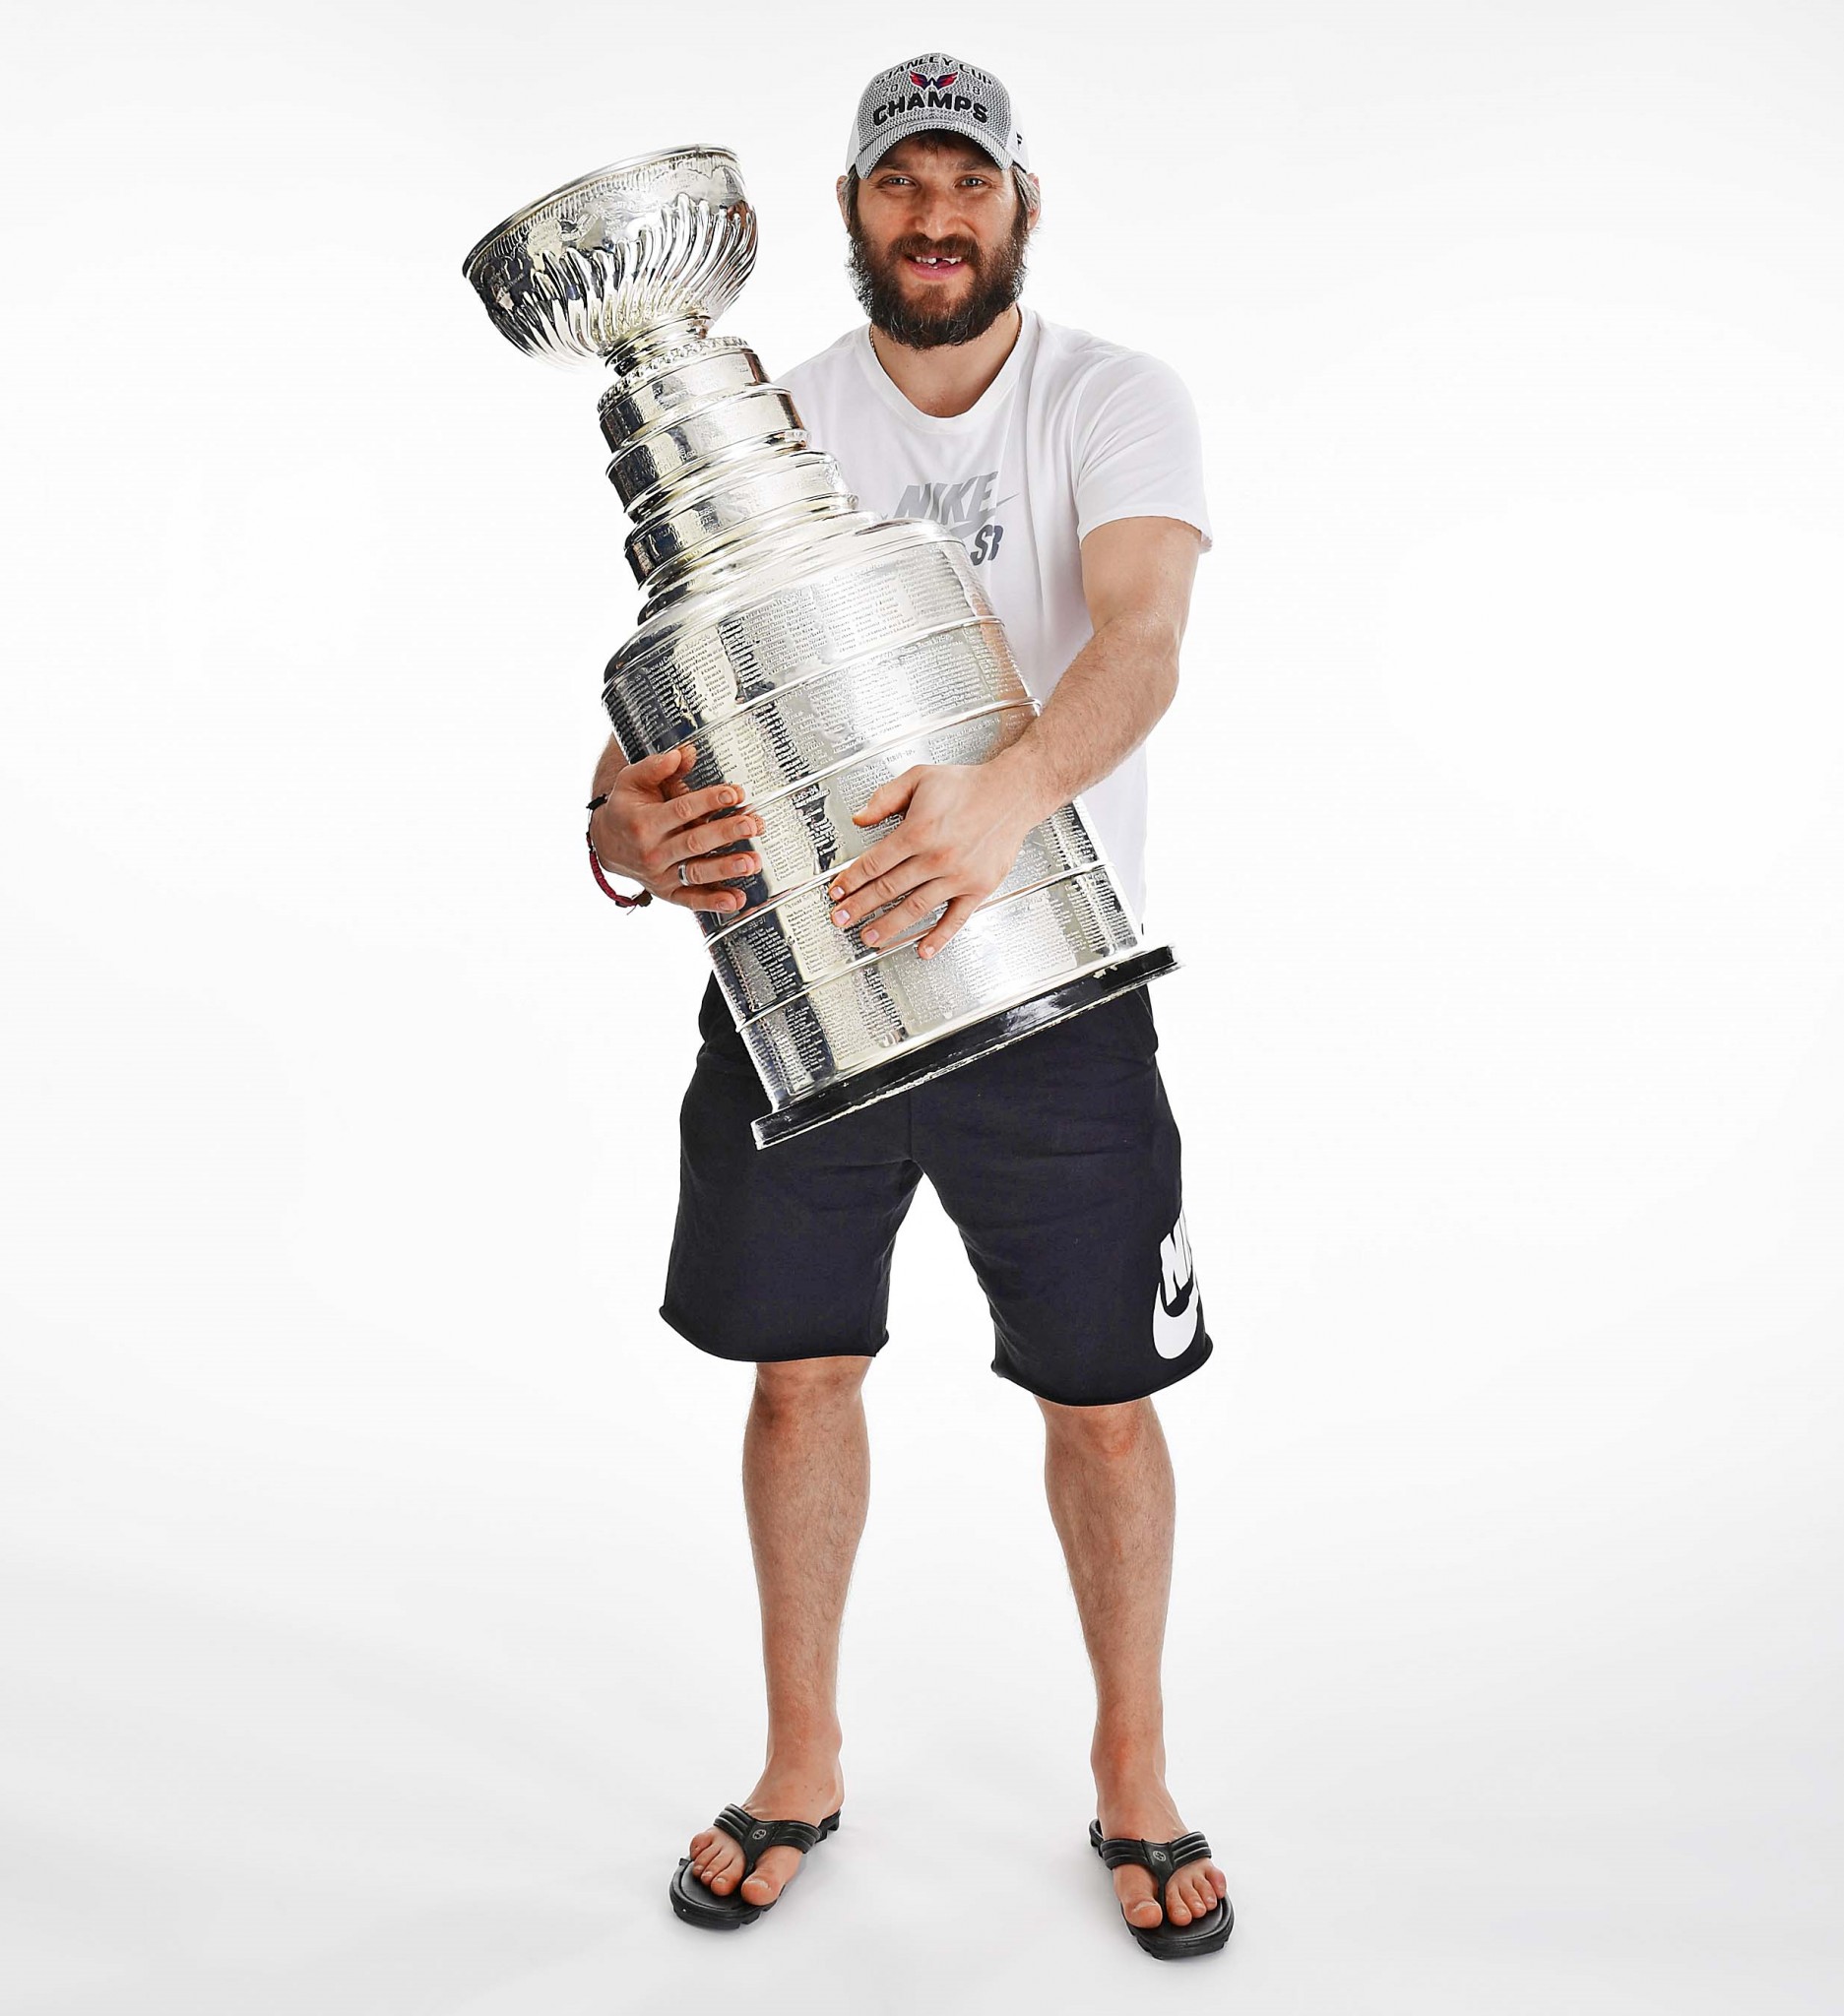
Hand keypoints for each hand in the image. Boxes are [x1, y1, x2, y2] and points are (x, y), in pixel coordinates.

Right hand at [588, 743, 761, 913]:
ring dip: (726, 868)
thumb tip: (684, 754)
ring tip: (752, 862)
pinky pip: (692, 899)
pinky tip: (737, 899)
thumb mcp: (631, 781)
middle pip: (694, 843)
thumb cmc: (626, 809)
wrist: (606, 844)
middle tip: (752, 825)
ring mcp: (660, 875)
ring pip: (696, 872)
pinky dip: (714, 902)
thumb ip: (656, 766)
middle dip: (725, 833)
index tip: (735, 793)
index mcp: (644, 822)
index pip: (681, 810)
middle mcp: (652, 852)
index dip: (709, 801)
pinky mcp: (668, 892)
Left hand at [826, 759, 1044, 957]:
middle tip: (841, 919)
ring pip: (915, 908)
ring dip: (889, 926)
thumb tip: (859, 818)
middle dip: (859, 906)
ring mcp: (957, 876)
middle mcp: (936, 857)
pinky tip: (923, 949)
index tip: (837, 892)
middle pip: (888, 889)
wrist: (1011, 793)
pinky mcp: (978, 888)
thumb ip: (885, 798)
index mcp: (918, 831)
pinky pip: (955, 919)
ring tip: (870, 937)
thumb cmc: (967, 786)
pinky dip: (938, 937)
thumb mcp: (919, 778)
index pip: (874, 863)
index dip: (851, 880)